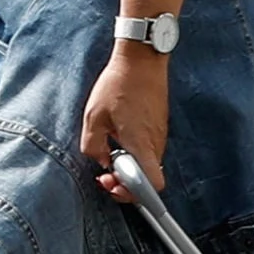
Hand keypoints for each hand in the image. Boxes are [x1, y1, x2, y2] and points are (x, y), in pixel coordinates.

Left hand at [79, 42, 170, 199]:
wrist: (141, 59)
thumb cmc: (118, 84)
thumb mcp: (93, 116)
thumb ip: (93, 147)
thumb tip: (101, 162)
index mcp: (140, 143)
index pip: (152, 186)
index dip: (133, 194)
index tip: (114, 184)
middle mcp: (155, 143)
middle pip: (149, 179)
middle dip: (125, 183)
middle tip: (105, 175)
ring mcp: (160, 135)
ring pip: (148, 165)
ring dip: (130, 167)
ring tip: (111, 152)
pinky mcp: (159, 127)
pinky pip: (149, 150)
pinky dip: (135, 153)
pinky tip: (120, 138)